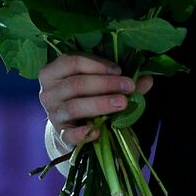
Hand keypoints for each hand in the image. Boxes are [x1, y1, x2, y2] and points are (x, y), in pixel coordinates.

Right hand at [38, 52, 152, 149]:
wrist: (74, 127)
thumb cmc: (88, 96)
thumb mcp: (100, 84)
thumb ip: (121, 79)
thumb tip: (147, 78)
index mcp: (55, 72)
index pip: (72, 61)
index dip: (97, 64)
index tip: (119, 70)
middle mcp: (48, 92)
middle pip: (76, 84)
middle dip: (105, 84)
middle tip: (128, 86)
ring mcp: (53, 114)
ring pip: (74, 106)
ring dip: (100, 104)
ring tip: (122, 103)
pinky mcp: (60, 134)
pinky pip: (68, 134)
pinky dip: (82, 133)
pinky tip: (97, 131)